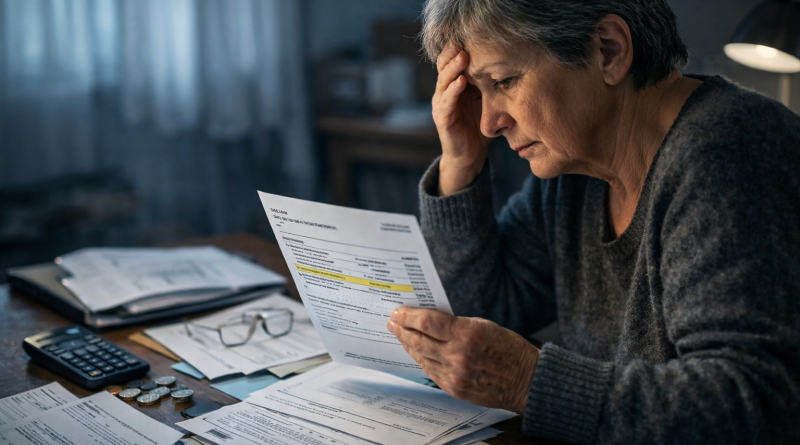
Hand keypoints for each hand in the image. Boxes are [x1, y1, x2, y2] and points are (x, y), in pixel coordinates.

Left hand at [387, 307, 538, 412]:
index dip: (409, 316)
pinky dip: (421, 360)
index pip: (427, 322)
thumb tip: (429, 321)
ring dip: (408, 345)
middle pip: (419, 340)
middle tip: (392, 322)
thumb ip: (456, 324)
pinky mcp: (455, 389)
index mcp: (467, 334)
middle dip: (402, 329)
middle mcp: (458, 355)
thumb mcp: (484, 325)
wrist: (526, 380)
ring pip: (421, 357)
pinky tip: (415, 352)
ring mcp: (455, 375)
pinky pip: (431, 372)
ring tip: (399, 335)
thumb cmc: (509, 348)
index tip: (398, 311)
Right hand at [432, 43, 491, 195]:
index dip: (458, 49)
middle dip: (454, 53)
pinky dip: (452, 91)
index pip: (453, 62)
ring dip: (453, 68)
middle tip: (465, 42)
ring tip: (463, 57)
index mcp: (454, 87)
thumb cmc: (479, 129)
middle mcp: (445, 93)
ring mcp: (442, 105)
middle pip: (445, 67)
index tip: (471, 37)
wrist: (469, 156)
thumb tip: (512, 66)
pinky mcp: (442, 119)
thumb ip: (491, 86)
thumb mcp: (487, 102)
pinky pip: (446, 102)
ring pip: (444, 81)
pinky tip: (460, 81)